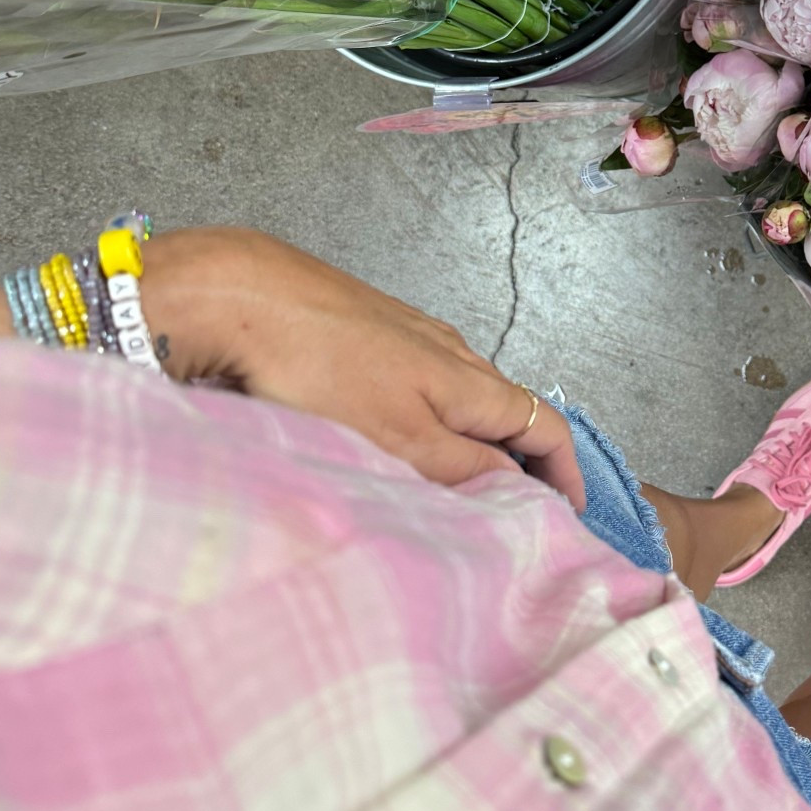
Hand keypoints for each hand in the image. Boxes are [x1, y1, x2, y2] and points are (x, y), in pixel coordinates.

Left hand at [141, 228, 584, 508]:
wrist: (241, 296)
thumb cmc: (317, 367)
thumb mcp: (399, 439)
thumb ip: (463, 466)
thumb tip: (518, 485)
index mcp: (470, 381)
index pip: (546, 427)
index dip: (565, 473)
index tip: (569, 515)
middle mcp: (451, 352)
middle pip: (510, 411)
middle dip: (524, 461)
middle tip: (517, 514)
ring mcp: (408, 335)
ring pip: (464, 396)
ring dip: (477, 440)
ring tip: (461, 487)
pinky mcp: (367, 329)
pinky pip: (422, 382)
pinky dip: (434, 418)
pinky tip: (400, 438)